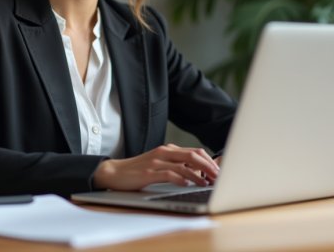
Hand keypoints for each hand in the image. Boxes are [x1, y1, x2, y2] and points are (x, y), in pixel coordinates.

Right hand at [93, 144, 219, 190]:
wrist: (114, 172)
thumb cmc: (138, 170)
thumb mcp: (159, 163)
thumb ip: (175, 164)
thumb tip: (196, 172)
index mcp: (168, 150)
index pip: (195, 152)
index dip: (209, 161)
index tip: (219, 171)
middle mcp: (164, 153)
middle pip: (193, 156)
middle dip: (208, 166)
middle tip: (218, 176)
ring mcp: (156, 162)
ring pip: (183, 165)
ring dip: (198, 175)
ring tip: (206, 183)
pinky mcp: (149, 173)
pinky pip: (169, 174)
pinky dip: (181, 179)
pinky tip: (187, 184)